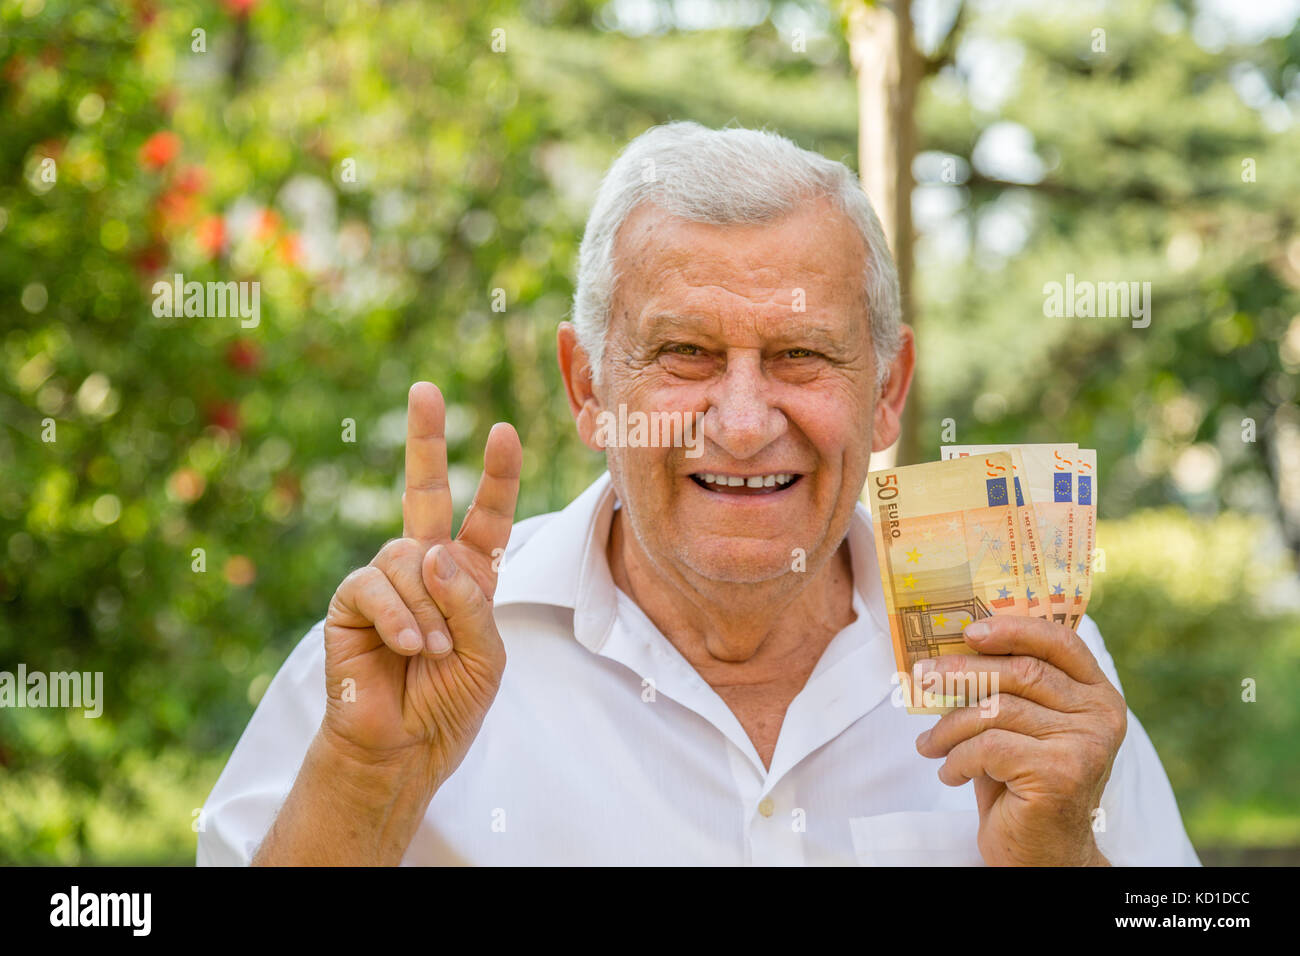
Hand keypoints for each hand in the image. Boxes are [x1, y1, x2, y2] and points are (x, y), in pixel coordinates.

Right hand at [322, 381, 521, 795]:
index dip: (497, 477)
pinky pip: (375, 585)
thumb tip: (432, 552)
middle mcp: (426, 569)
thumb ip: (470, 602)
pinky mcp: (350, 602)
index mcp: (469, 577)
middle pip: (424, 492)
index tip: (505, 433)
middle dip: (424, 440)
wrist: (402, 750)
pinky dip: (400, 617)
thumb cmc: (449, 704)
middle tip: (424, 389)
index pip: (487, 518)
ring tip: (434, 651)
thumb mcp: (487, 654)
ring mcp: (387, 582)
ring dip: (430, 606)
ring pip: (410, 557)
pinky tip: (410, 648)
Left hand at [913, 616, 1126, 865]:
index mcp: (1097, 694)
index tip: (968, 630)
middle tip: (921, 677)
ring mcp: (1084, 744)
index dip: (1013, 628)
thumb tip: (950, 650)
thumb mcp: (1018, 729)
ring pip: (995, 709)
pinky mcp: (1059, 773)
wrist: (1044, 855)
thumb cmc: (1023, 784)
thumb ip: (1004, 689)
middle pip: (1020, 671)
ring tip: (928, 744)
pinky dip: (956, 759)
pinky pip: (987, 747)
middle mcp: (1100, 715)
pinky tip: (949, 774)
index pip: (1060, 641)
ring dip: (949, 727)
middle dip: (961, 672)